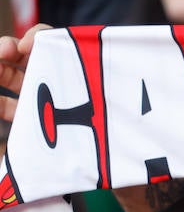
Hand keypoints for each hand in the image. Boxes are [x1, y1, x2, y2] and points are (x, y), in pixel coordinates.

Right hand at [0, 23, 183, 211]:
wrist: (129, 174)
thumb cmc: (137, 139)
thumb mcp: (133, 117)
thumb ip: (125, 101)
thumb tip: (141, 92)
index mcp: (82, 69)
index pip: (56, 41)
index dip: (38, 37)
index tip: (28, 46)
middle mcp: (61, 78)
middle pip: (25, 54)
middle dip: (7, 48)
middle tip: (2, 54)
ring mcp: (44, 98)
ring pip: (9, 75)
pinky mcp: (33, 121)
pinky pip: (7, 105)